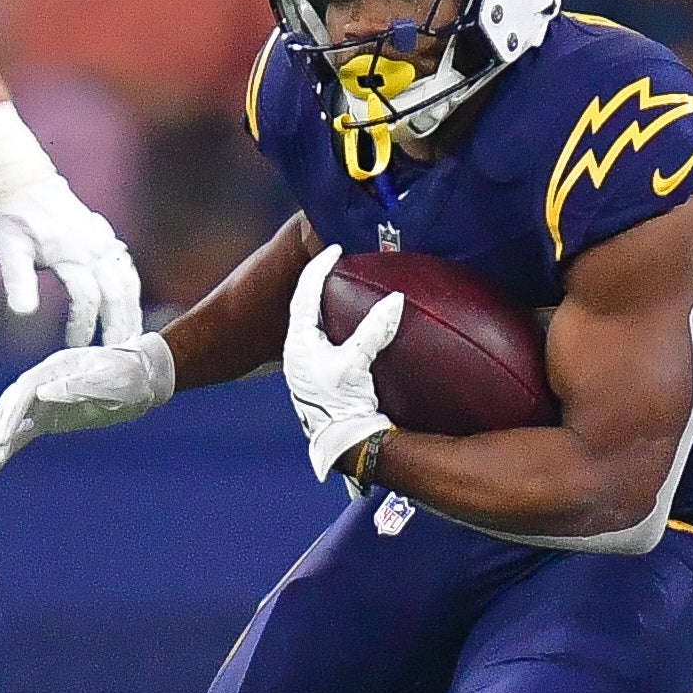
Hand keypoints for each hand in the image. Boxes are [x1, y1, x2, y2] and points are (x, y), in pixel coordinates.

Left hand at [0, 100, 143, 346]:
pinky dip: (132, 290)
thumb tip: (22, 313)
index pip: (86, 297)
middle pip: (116, 293)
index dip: (83, 325)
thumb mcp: (7, 250)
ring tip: (131, 338)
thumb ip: (18, 281)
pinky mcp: (105, 237)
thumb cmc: (10, 218)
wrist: (22, 182)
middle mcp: (92, 247)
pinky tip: (131, 307)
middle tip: (116, 355)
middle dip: (118, 326)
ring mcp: (102, 241)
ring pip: (128, 282)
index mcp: (70, 253)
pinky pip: (127, 267)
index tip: (74, 348)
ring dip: (131, 311)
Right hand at [0, 332, 175, 474]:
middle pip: (10, 406)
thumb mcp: (112, 379)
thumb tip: (43, 392)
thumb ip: (80, 386)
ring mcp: (43, 400)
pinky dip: (7, 447)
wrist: (141, 378)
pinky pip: (22, 432)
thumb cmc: (129, 375)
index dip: (12, 416)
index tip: (5, 442)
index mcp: (55, 369)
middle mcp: (42, 382)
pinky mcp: (48, 417)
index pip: (24, 393)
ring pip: (10, 419)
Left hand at [283, 244, 402, 480]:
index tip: (335, 249)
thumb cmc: (341, 404)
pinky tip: (348, 325)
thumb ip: (375, 330)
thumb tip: (395, 298)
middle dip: (320, 282)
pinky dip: (334, 323)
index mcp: (298, 342)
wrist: (341, 443)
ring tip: (345, 289)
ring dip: (327, 304)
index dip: (320, 268)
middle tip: (339, 264)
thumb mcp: (355, 364)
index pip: (305, 292)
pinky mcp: (317, 375)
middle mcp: (297, 350)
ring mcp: (305, 364)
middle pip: (305, 305)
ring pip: (313, 323)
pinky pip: (323, 338)